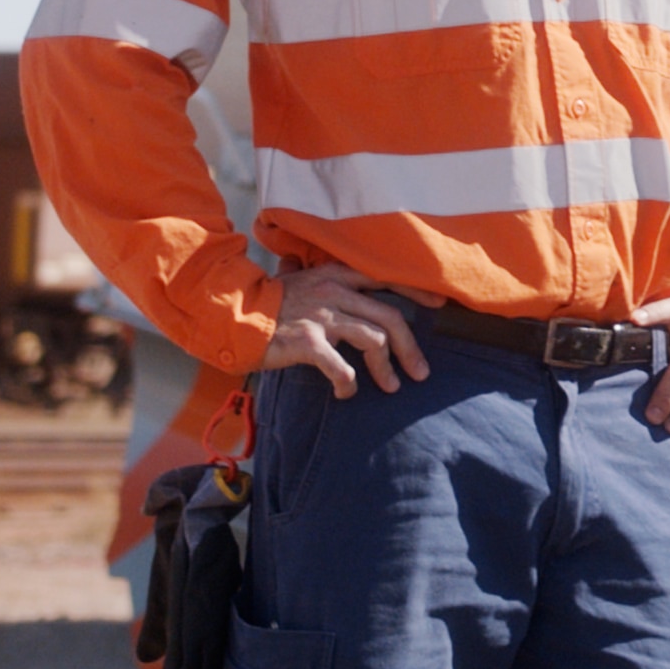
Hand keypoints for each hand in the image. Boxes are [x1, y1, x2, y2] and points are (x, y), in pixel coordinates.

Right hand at [269, 265, 429, 396]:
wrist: (231, 315)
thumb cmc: (265, 302)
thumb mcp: (296, 281)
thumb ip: (319, 278)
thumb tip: (329, 276)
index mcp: (335, 275)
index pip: (386, 277)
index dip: (416, 292)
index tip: (439, 306)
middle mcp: (333, 291)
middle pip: (389, 317)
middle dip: (410, 348)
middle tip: (419, 373)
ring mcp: (322, 316)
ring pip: (374, 341)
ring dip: (386, 369)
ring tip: (390, 387)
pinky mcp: (308, 342)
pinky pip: (341, 367)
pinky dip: (349, 384)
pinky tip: (345, 393)